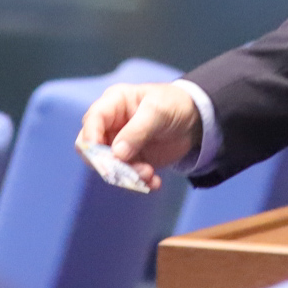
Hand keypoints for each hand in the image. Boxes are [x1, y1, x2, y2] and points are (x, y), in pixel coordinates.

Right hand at [76, 82, 202, 191]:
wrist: (196, 119)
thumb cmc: (174, 104)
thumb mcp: (158, 111)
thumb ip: (137, 130)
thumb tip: (116, 154)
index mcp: (113, 104)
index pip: (91, 122)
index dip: (91, 140)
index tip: (105, 158)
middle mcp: (111, 125)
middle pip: (92, 149)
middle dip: (108, 164)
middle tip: (128, 172)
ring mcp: (120, 144)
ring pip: (109, 167)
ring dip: (127, 175)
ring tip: (149, 174)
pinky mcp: (132, 160)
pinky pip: (126, 176)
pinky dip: (139, 182)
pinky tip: (154, 182)